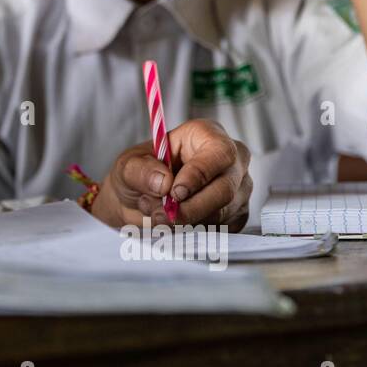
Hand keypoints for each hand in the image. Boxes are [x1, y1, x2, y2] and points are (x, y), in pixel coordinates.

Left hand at [93, 119, 251, 231]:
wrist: (139, 200)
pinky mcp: (236, 214)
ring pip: (222, 212)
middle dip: (191, 207)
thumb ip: (141, 170)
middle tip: (162, 214)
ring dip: (186, 220)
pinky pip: (222, 228)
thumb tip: (163, 182)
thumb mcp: (129, 165)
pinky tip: (175, 221)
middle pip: (225, 187)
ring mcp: (237, 188)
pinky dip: (194, 231)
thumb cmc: (140, 174)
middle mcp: (230, 160)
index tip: (176, 193)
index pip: (219, 152)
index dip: (199, 174)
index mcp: (207, 135)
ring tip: (158, 212)